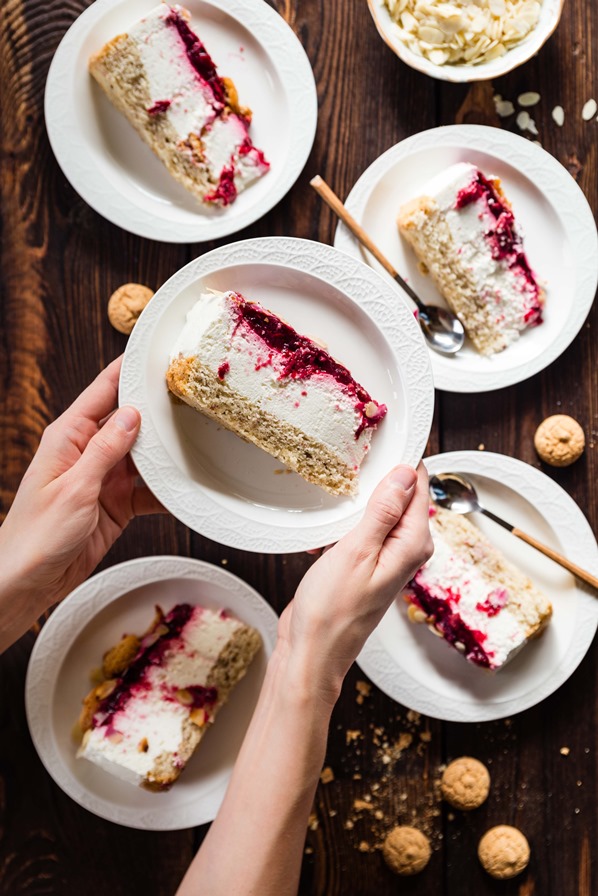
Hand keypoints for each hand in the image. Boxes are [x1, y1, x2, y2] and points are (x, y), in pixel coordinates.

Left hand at [0, 356, 164, 649]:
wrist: (29, 581)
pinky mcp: (116, 503)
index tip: (154, 352)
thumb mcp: (75, 487)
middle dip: (157, 409)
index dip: (127, 369)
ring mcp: (103, 477)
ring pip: (143, 454)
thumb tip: (132, 414)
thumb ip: (106, 450)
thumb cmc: (37, 534)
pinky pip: (148, 489)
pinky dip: (166, 489)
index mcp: (68, 436)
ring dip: (166, 452)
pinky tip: (185, 486)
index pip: (102, 391)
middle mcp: (88, 451)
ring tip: (197, 439)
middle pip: (129, 420)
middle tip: (192, 396)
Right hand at [278, 463, 431, 703]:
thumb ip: (383, 512)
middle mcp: (405, 549)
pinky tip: (325, 527)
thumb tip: (406, 474)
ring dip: (357, 500)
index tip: (381, 438)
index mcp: (412, 543)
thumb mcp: (356, 552)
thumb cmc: (331, 611)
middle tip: (350, 458)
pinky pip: (362, 528)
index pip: (419, 486)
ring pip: (378, 510)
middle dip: (378, 476)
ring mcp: (385, 556)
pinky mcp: (365, 563)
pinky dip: (345, 522)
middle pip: (400, 495)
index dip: (402, 459)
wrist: (312, 653)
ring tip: (334, 490)